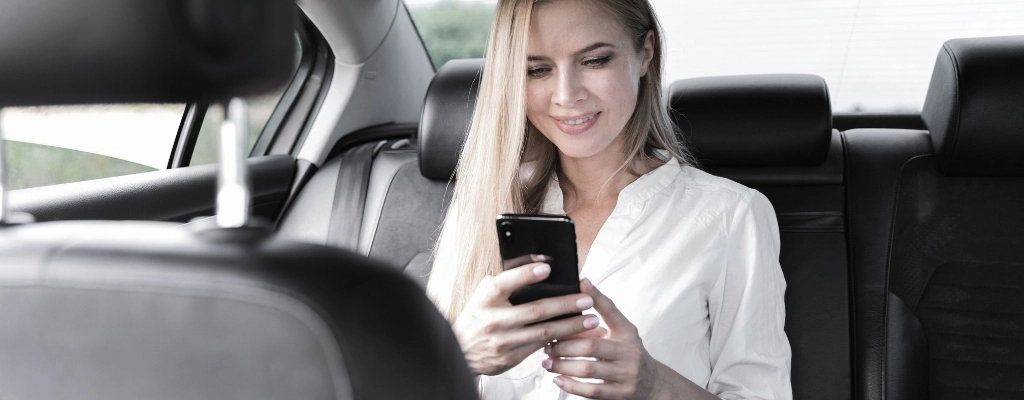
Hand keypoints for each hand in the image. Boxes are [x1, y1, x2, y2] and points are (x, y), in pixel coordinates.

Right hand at [452, 254, 600, 375]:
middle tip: (586, 299)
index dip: (526, 274)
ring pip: (544, 332)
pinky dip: (561, 340)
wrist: (462, 351)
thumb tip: (538, 262)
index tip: (548, 267)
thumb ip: (506, 280)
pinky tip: (576, 334)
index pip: (505, 282)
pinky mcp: (511, 357)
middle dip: (565, 304)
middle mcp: (494, 319)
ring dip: (571, 325)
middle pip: (535, 310)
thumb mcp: (484, 294)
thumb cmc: (478, 316)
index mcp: (486, 298)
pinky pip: (541, 346)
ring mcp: (504, 340)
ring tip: (591, 319)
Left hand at [543, 278, 662, 398]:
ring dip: (563, 365)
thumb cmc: (628, 354)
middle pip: (591, 346)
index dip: (597, 297)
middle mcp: (629, 352)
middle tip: (548, 345)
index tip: (581, 282)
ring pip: (588, 369)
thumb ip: (598, 321)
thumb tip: (572, 300)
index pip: (611, 311)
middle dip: (564, 345)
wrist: (653, 384)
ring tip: (548, 362)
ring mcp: (626, 375)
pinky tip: (558, 379)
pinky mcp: (621, 395)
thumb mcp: (620, 334)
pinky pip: (592, 391)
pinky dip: (571, 386)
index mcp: (627, 333)